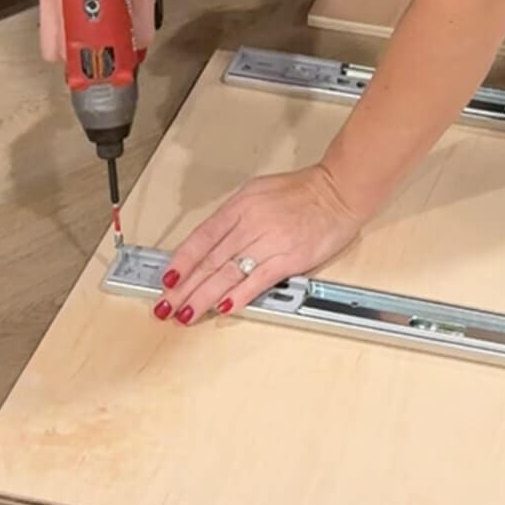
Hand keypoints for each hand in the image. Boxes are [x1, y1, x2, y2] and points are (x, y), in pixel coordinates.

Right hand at [35, 0, 156, 60]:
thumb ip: (141, 17)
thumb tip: (140, 46)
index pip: (57, 47)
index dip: (79, 62)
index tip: (100, 71)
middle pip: (57, 43)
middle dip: (80, 54)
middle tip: (106, 59)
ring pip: (60, 31)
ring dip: (81, 40)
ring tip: (107, 43)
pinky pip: (64, 16)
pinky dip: (80, 25)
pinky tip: (103, 22)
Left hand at [153, 164, 361, 325]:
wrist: (338, 191)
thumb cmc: (301, 191)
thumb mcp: (258, 192)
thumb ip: (234, 217)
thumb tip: (210, 245)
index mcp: (241, 204)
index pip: (202, 237)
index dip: (181, 261)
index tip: (166, 280)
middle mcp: (252, 222)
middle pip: (210, 260)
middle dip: (184, 287)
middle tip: (165, 306)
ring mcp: (271, 241)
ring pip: (228, 273)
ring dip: (204, 297)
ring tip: (185, 313)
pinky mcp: (290, 258)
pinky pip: (258, 280)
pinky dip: (238, 295)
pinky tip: (223, 308)